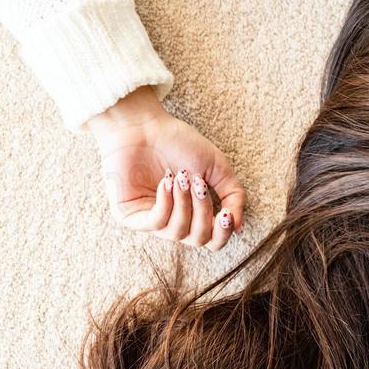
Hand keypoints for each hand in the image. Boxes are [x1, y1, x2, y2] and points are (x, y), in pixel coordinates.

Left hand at [86, 88, 245, 250]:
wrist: (144, 128)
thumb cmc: (179, 143)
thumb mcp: (217, 168)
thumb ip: (233, 196)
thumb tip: (238, 226)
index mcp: (194, 212)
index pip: (212, 240)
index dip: (222, 233)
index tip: (226, 214)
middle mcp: (173, 220)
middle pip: (198, 239)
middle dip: (204, 212)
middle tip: (198, 183)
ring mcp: (151, 220)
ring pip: (177, 233)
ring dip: (184, 204)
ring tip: (181, 178)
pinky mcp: (130, 217)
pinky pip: (156, 223)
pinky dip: (166, 203)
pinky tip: (166, 182)